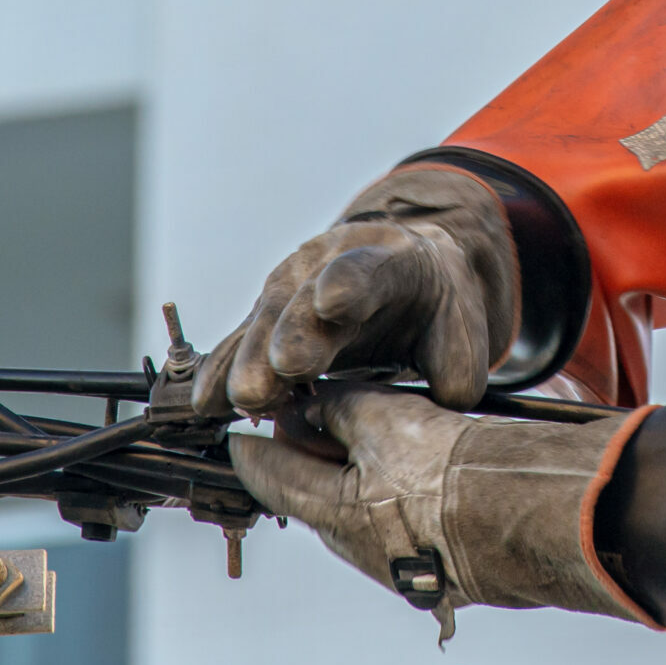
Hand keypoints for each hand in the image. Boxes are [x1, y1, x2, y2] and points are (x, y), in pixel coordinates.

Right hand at [192, 167, 519, 415]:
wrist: (408, 275)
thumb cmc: (435, 311)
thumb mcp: (460, 332)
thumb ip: (455, 369)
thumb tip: (439, 402)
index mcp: (387, 262)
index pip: (366, 269)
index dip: (349, 283)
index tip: (332, 301)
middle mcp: (327, 266)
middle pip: (303, 299)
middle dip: (290, 333)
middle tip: (280, 369)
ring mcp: (290, 288)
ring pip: (264, 322)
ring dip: (251, 360)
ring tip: (242, 398)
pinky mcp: (265, 316)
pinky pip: (238, 344)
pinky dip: (222, 372)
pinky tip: (205, 402)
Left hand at [229, 383, 645, 634]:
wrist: (522, 516)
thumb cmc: (449, 470)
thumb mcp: (383, 419)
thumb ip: (340, 409)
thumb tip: (313, 407)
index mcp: (332, 513)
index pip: (271, 478)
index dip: (253, 451)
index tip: (237, 439)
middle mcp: (357, 548)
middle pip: (315, 498)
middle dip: (308, 463)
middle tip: (305, 427)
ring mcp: (398, 564)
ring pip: (360, 514)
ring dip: (355, 479)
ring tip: (367, 444)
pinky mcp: (439, 570)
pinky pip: (400, 528)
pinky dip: (395, 497)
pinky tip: (416, 476)